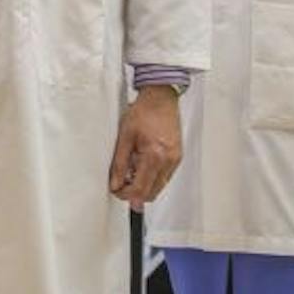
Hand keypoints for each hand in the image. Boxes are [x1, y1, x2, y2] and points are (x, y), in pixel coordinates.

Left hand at [108, 86, 182, 208]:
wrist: (161, 98)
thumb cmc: (144, 111)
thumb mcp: (124, 137)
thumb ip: (119, 164)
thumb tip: (115, 184)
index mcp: (154, 156)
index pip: (140, 190)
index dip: (125, 195)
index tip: (116, 190)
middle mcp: (168, 161)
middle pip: (151, 193)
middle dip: (135, 193)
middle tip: (122, 183)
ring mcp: (175, 160)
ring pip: (159, 186)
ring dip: (144, 185)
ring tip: (131, 170)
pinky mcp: (177, 157)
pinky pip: (164, 177)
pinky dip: (152, 177)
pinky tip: (142, 165)